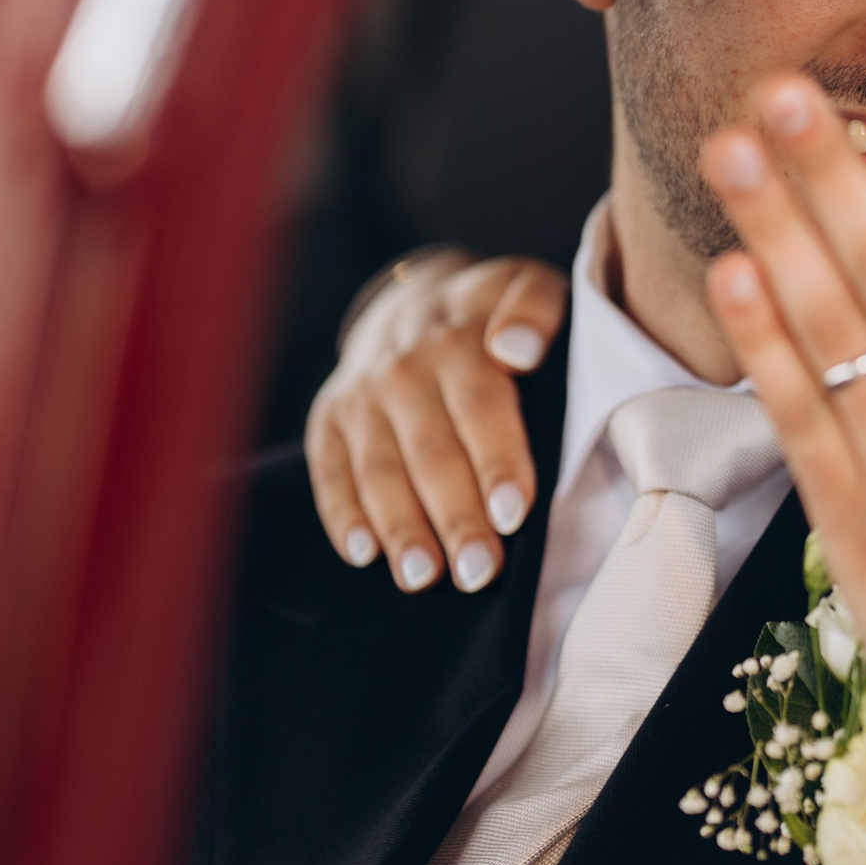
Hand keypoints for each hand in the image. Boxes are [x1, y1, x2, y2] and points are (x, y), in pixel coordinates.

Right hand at [305, 252, 565, 591]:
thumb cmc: (491, 312)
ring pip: (380, 472)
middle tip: (479, 572)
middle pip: (431, 454)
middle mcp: (403, 370)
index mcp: (459, 341)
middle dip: (455, 518)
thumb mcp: (527, 287)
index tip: (513, 514)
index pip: (480, 407)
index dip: (497, 462)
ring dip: (401, 529)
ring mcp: (361, 400)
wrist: (413, 301)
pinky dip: (344, 517)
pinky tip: (364, 556)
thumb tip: (516, 349)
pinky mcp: (329, 423)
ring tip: (423, 577)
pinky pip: (330, 475)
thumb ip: (536, 310)